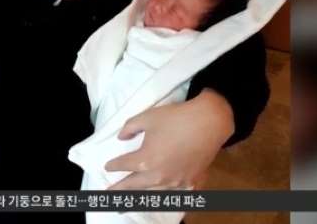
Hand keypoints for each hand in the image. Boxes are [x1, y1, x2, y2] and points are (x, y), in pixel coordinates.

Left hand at [105, 88, 234, 189]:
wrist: (209, 121)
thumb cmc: (175, 118)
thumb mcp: (146, 117)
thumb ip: (129, 128)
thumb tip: (121, 138)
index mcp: (145, 161)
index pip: (123, 165)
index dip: (113, 165)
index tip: (107, 166)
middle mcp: (158, 176)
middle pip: (134, 185)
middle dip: (120, 189)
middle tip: (109, 194)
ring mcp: (176, 181)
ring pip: (155, 192)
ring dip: (142, 194)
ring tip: (133, 199)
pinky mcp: (192, 181)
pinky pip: (179, 194)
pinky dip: (171, 197)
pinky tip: (167, 198)